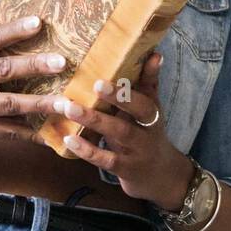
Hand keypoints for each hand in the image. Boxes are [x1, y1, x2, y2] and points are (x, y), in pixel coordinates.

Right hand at [0, 16, 67, 155]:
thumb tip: (10, 28)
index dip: (14, 29)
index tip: (39, 22)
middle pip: (4, 69)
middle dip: (35, 65)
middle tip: (61, 62)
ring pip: (10, 104)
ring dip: (40, 103)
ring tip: (65, 103)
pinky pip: (9, 132)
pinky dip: (31, 134)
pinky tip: (51, 134)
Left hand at [51, 50, 192, 211]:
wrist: (161, 177)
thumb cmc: (148, 134)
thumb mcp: (150, 111)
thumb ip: (147, 84)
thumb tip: (154, 53)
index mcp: (153, 110)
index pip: (152, 88)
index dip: (150, 74)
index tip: (148, 56)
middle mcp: (150, 127)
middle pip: (140, 109)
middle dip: (120, 96)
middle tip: (97, 83)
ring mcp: (139, 149)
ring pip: (120, 132)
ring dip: (94, 120)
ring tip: (70, 107)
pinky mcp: (125, 169)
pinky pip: (106, 159)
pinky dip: (87, 150)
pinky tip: (69, 139)